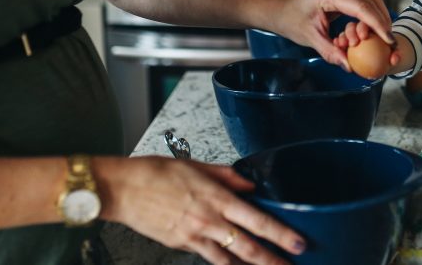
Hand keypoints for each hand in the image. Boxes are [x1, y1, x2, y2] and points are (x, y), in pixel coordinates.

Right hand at [99, 156, 304, 264]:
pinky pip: (209, 259)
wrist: (123, 189)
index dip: (281, 234)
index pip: (257, 220)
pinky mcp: (181, 245)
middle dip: (273, 259)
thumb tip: (250, 183)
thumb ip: (228, 176)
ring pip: (230, 259)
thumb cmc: (155, 173)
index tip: (298, 242)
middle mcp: (209, 221)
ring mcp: (195, 236)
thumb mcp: (197, 166)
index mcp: (216, 198)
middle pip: (248, 246)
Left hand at [272, 0, 392, 69]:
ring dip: (380, 16)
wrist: (281, 10)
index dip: (377, 25)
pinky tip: (376, 28)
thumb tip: (350, 66)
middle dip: (382, 22)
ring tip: (385, 36)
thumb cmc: (292, 22)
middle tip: (390, 42)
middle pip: (370, 0)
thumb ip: (331, 52)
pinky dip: (372, 13)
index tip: (389, 41)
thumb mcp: (310, 39)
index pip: (361, 7)